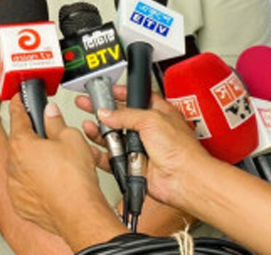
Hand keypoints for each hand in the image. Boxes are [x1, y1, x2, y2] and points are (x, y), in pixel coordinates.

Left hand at [6, 96, 119, 248]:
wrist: (78, 214)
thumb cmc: (75, 179)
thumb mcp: (71, 138)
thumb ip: (56, 122)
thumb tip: (50, 113)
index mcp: (21, 144)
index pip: (17, 116)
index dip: (19, 104)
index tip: (18, 99)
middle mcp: (12, 165)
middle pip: (20, 143)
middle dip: (34, 139)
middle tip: (52, 140)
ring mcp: (14, 186)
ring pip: (22, 166)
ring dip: (34, 163)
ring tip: (57, 168)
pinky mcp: (20, 203)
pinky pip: (24, 187)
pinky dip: (34, 184)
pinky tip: (52, 184)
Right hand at [81, 86, 211, 210]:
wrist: (183, 179)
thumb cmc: (180, 150)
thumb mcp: (151, 120)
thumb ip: (126, 115)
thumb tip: (107, 113)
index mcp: (158, 113)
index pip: (136, 99)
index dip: (121, 93)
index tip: (106, 90)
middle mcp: (149, 131)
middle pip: (120, 118)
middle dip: (104, 112)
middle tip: (87, 104)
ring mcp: (140, 149)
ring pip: (114, 139)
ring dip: (100, 132)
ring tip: (89, 125)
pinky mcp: (132, 166)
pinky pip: (111, 159)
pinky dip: (100, 154)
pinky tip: (92, 147)